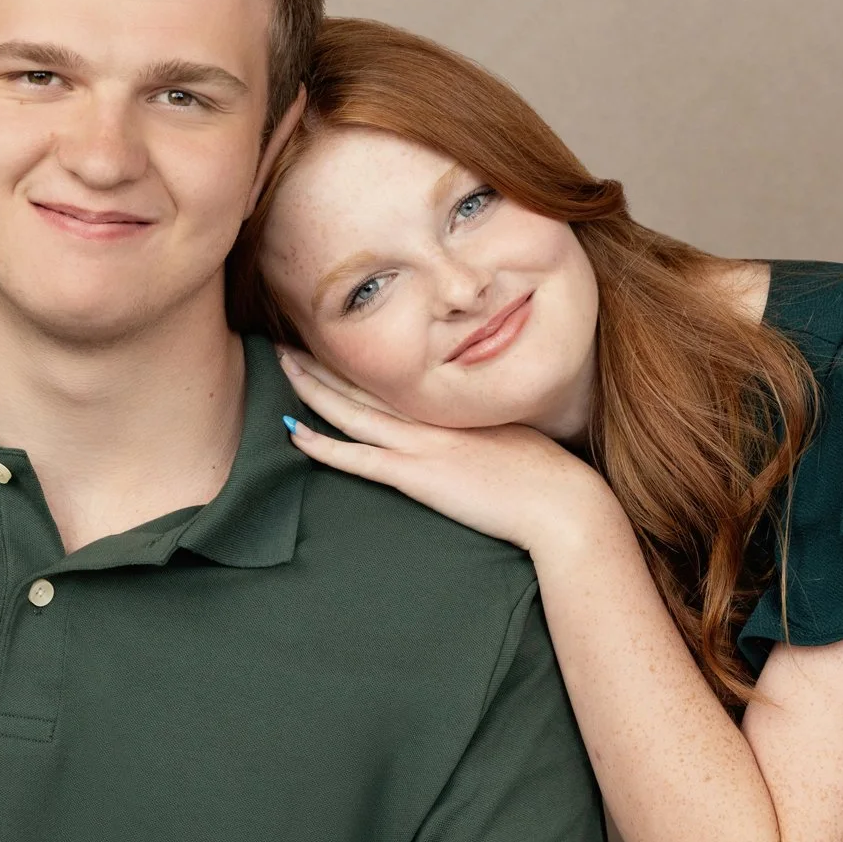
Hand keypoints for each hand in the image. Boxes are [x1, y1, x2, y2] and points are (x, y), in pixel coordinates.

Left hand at [277, 347, 613, 551]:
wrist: (560, 502)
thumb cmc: (542, 476)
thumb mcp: (505, 438)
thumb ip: (476, 431)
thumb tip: (462, 435)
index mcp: (450, 405)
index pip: (393, 375)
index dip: (357, 357)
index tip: (331, 339)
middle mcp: (430, 417)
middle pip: (364, 381)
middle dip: (323, 360)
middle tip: (287, 338)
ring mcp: (420, 444)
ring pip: (351, 409)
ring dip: (313, 387)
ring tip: (282, 364)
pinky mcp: (416, 476)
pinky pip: (357, 457)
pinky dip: (323, 445)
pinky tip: (293, 432)